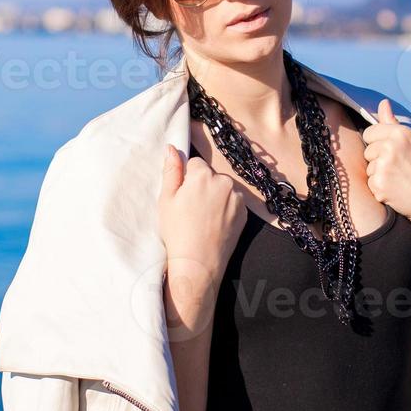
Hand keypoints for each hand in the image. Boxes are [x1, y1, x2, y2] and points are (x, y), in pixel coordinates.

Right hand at [157, 144, 245, 309]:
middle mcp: (224, 182)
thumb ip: (171, 170)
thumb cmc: (177, 231)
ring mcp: (237, 197)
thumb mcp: (166, 199)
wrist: (198, 263)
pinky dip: (226, 209)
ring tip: (204, 219)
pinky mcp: (244, 212)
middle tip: (192, 210)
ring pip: (223, 188)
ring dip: (216, 197)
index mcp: (203, 175)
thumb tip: (172, 148)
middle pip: (211, 176)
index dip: (187, 180)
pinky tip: (215, 224)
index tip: (184, 197)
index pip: (196, 164)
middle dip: (203, 186)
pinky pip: (233, 202)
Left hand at [360, 98, 410, 239]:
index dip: (378, 143)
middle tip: (400, 168)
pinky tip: (397, 191)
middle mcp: (391, 146)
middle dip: (378, 159)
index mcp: (401, 132)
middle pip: (367, 150)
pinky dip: (381, 189)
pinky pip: (370, 183)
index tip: (392, 152)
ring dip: (379, 175)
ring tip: (400, 179)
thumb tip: (382, 103)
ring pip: (368, 168)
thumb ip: (393, 123)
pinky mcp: (380, 184)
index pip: (370, 132)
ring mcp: (384, 166)